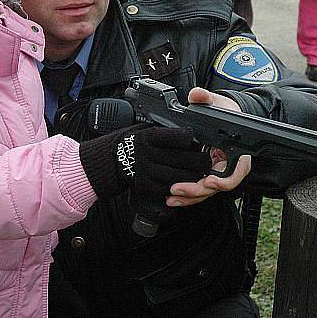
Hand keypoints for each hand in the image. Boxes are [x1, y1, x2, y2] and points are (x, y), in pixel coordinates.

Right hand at [79, 125, 211, 198]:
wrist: (108, 161)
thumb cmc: (129, 142)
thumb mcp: (142, 129)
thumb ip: (161, 131)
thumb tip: (185, 129)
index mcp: (148, 137)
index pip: (176, 137)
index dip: (190, 139)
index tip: (197, 139)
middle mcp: (148, 154)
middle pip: (183, 158)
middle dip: (200, 160)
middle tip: (208, 159)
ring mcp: (147, 171)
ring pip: (180, 176)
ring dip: (195, 176)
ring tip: (202, 173)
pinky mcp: (146, 186)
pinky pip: (169, 188)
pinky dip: (181, 187)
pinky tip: (187, 184)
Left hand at [165, 87, 248, 206]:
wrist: (226, 116)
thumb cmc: (226, 112)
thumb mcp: (218, 102)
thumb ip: (206, 98)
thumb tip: (197, 94)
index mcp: (238, 153)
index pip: (235, 172)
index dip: (223, 180)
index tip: (209, 181)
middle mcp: (229, 166)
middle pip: (216, 186)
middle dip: (197, 191)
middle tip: (178, 188)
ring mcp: (217, 172)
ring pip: (206, 191)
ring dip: (190, 197)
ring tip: (173, 197)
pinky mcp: (206, 174)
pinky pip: (199, 188)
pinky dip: (187, 195)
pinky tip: (173, 196)